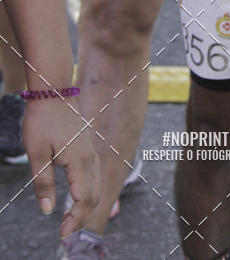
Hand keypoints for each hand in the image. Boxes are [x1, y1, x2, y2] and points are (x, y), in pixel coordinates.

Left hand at [22, 100, 99, 237]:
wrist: (53, 91)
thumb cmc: (42, 120)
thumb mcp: (37, 154)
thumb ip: (44, 184)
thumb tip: (48, 211)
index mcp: (80, 162)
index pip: (84, 200)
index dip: (74, 220)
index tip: (61, 234)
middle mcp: (90, 158)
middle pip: (94, 196)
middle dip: (82, 217)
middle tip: (64, 230)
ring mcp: (91, 151)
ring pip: (96, 185)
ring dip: (86, 205)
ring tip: (69, 218)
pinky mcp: (87, 146)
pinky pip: (94, 174)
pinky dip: (88, 191)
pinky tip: (76, 195)